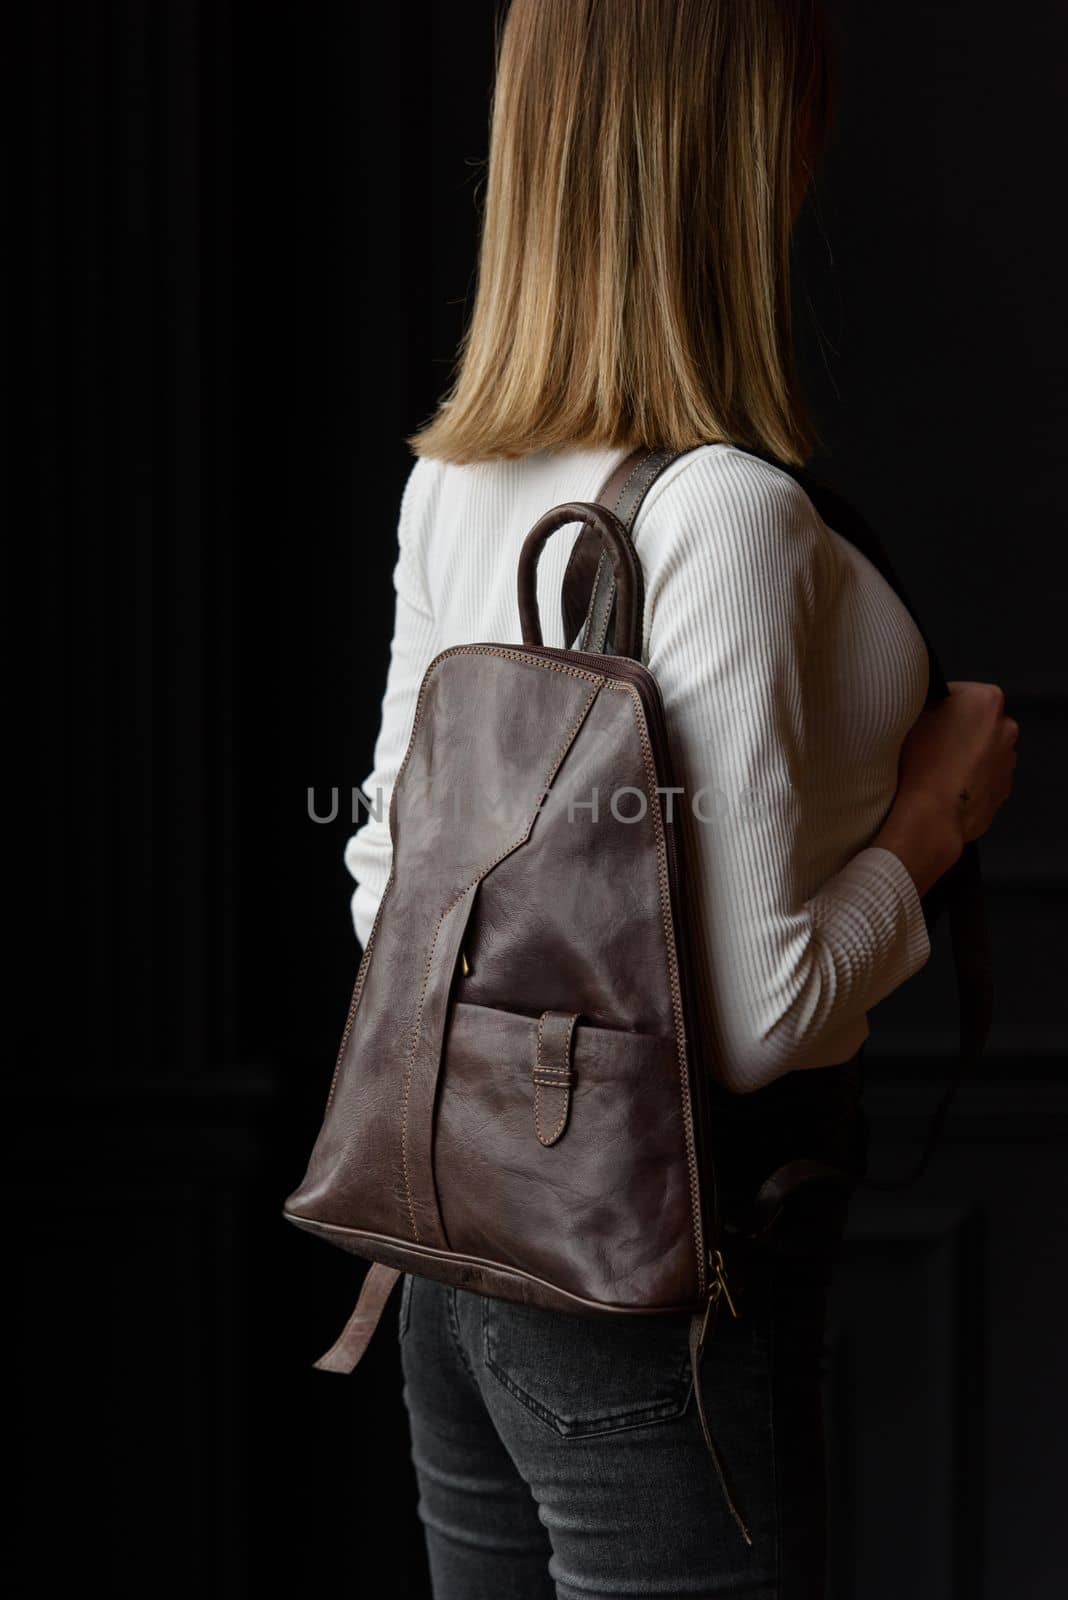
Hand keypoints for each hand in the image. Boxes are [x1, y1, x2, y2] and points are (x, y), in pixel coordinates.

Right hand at [871, 681, 1017, 897]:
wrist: (931, 816)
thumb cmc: (920, 764)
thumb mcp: (913, 717)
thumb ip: (930, 703)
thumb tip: (932, 704)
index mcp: (986, 699)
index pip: (959, 692)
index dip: (938, 707)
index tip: (925, 721)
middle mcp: (1005, 726)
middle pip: (977, 721)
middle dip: (958, 730)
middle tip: (930, 744)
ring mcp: (1007, 759)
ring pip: (983, 749)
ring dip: (965, 754)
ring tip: (937, 768)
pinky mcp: (1003, 788)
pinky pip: (985, 775)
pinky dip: (970, 778)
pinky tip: (947, 786)